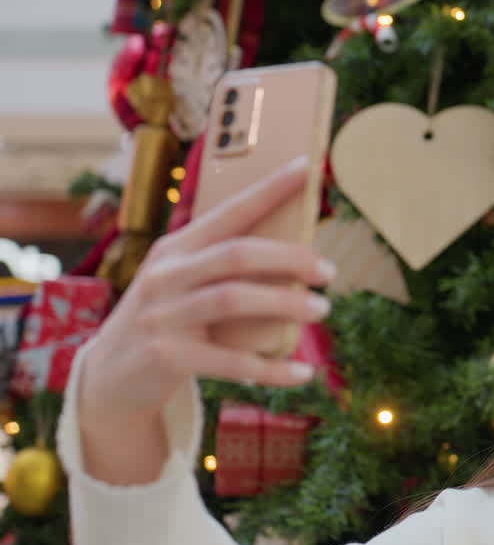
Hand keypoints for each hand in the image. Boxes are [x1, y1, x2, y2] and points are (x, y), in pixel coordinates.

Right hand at [80, 158, 336, 428]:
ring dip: (286, 303)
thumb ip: (222, 265)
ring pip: (233, 299)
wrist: (113, 376)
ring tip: (322, 308)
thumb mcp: (182, 282)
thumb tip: (298, 254)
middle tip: (329, 271)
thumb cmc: (167, 320)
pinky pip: (231, 362)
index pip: (229, 211)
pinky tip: (303, 373)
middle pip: (236, 254)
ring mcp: (162, 315)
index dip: (269, 189)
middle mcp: (166, 274)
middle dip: (290, 258)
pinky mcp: (166, 356)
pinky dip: (273, 368)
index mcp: (175, 248)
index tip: (309, 168)